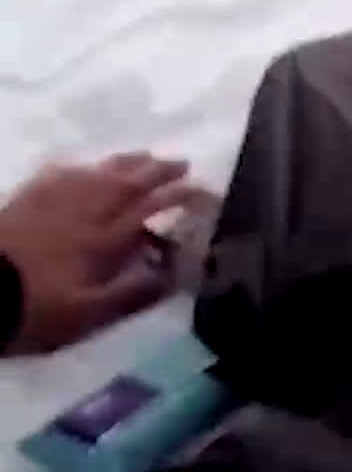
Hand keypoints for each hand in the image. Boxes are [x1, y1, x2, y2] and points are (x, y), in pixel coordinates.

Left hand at [0, 153, 201, 353]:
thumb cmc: (33, 309)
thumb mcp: (89, 315)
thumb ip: (134, 294)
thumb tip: (176, 274)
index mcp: (105, 239)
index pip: (153, 208)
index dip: (182, 197)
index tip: (207, 193)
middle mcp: (84, 212)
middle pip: (128, 182)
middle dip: (159, 171)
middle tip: (183, 164)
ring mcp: (52, 202)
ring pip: (97, 172)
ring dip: (125, 162)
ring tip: (144, 156)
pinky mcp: (24, 201)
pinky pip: (58, 175)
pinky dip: (79, 168)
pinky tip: (83, 167)